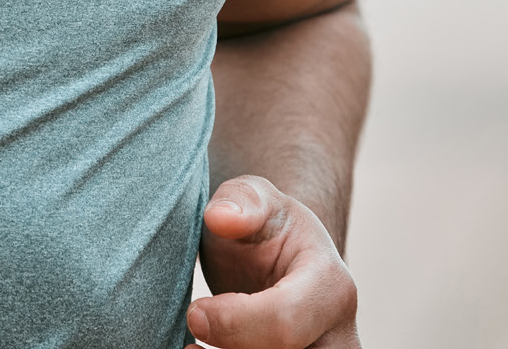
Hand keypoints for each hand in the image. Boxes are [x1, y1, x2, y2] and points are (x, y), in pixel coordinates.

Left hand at [188, 175, 358, 347]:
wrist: (284, 260)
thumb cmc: (265, 227)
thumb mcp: (254, 197)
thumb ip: (241, 200)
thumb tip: (222, 218)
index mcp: (331, 286)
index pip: (285, 323)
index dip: (233, 324)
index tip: (194, 312)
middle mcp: (341, 339)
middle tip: (190, 346)